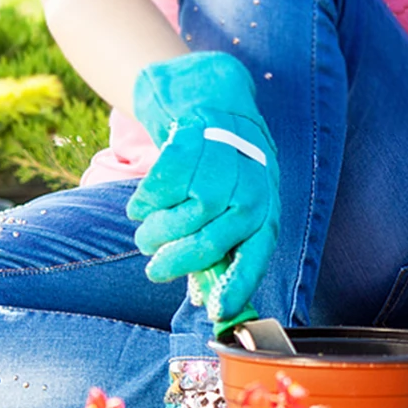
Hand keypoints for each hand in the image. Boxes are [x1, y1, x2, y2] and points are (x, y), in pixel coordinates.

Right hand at [127, 52, 280, 322]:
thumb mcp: (235, 202)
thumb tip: (201, 298)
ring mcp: (225, 163)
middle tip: (154, 269)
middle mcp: (252, 187)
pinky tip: (142, 203)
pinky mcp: (195, 140)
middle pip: (211, 240)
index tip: (214, 311)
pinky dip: (145, 200)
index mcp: (265, 207)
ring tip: (146, 233)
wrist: (215, 97)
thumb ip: (219, 245)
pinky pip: (162, 185)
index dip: (236, 285)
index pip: (257, 253)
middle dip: (175, 261)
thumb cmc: (224, 165)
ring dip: (156, 231)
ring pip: (184, 216)